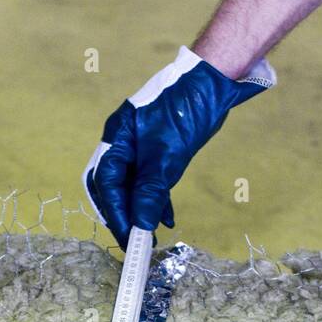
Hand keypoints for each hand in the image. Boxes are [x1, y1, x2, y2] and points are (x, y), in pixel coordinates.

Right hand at [83, 46, 274, 249]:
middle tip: (134, 241)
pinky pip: (150, 180)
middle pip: (112, 186)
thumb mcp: (167, 154)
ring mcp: (140, 145)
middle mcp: (123, 142)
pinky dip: (156, 200)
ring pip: (132, 186)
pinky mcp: (158, 149)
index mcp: (116, 138)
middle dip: (122, 214)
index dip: (115, 213)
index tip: (128, 238)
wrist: (215, 80)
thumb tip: (141, 225)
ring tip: (151, 235)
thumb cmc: (186, 107)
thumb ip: (150, 191)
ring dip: (140, 211)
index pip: (106, 183)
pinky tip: (166, 218)